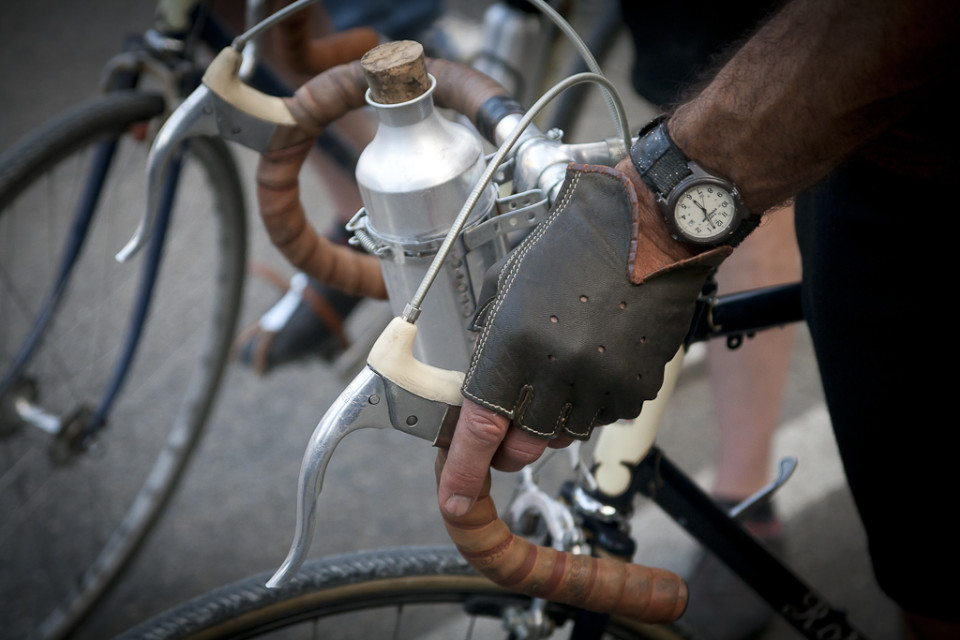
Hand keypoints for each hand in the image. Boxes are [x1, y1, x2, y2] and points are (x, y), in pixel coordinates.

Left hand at [440, 161, 729, 515]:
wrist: (645, 230)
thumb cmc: (570, 246)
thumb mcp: (506, 283)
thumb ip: (487, 338)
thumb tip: (478, 382)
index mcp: (515, 343)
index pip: (482, 426)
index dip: (465, 468)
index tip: (456, 497)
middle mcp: (558, 370)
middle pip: (526, 445)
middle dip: (510, 445)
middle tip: (508, 427)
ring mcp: (603, 381)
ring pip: (566, 434)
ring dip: (554, 417)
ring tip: (561, 369)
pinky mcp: (637, 385)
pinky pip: (604, 416)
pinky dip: (592, 402)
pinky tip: (595, 362)